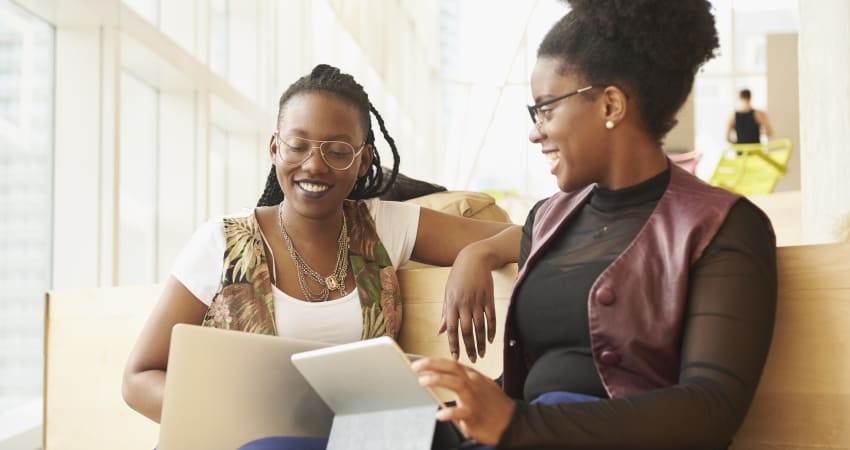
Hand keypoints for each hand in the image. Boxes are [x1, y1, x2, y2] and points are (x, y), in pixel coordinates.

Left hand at [412, 357, 514, 446]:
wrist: (514, 422)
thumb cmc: (496, 406)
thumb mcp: (482, 387)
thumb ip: (464, 382)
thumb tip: (444, 378)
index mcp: (473, 377)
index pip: (451, 364)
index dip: (434, 362)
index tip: (419, 363)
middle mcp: (473, 383)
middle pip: (451, 368)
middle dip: (432, 365)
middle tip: (415, 367)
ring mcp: (474, 398)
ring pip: (455, 383)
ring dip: (438, 380)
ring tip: (423, 381)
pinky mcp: (475, 414)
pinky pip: (461, 412)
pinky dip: (449, 413)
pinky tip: (439, 415)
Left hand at [439, 244, 495, 361]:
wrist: (474, 258)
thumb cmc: (458, 276)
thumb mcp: (447, 292)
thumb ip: (445, 313)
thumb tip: (440, 331)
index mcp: (452, 304)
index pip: (452, 329)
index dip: (453, 345)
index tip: (455, 357)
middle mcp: (465, 304)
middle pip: (467, 331)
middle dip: (469, 348)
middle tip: (471, 360)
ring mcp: (478, 301)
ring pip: (480, 327)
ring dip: (481, 343)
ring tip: (481, 354)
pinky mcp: (489, 298)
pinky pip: (491, 318)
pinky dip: (491, 330)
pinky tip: (490, 340)